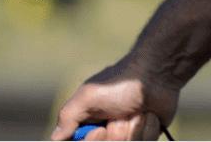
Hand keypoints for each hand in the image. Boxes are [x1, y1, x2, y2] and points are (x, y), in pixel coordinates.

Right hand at [52, 56, 179, 140]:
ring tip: (136, 112)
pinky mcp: (143, 137)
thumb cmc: (119, 83)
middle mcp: (105, 130)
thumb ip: (68, 116)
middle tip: (119, 118)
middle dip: (114, 135)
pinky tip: (148, 115)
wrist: (156, 75)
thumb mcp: (88, 96)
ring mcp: (125, 135)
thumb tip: (54, 138)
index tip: (100, 130)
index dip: (90, 141)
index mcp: (87, 120)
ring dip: (131, 129)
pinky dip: (146, 129)